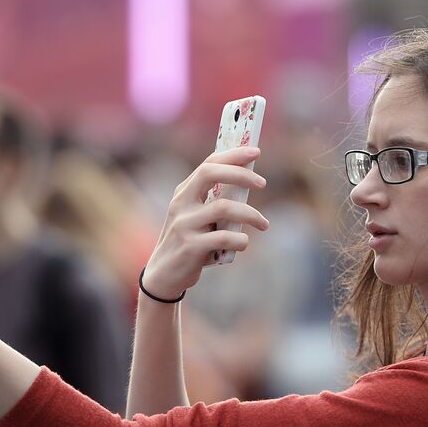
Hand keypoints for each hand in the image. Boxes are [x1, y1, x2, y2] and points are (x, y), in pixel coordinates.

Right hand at [142, 146, 269, 299]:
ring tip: (264, 224)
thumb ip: (212, 201)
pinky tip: (244, 243)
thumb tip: (247, 182)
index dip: (233, 155)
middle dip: (241, 174)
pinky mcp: (190, 247)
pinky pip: (224, 238)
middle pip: (211, 174)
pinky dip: (241, 240)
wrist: (163, 275)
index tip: (255, 152)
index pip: (209, 164)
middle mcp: (181, 204)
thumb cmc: (188, 241)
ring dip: (250, 214)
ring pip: (224, 208)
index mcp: (184, 193)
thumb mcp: (194, 216)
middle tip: (263, 183)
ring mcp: (184, 224)